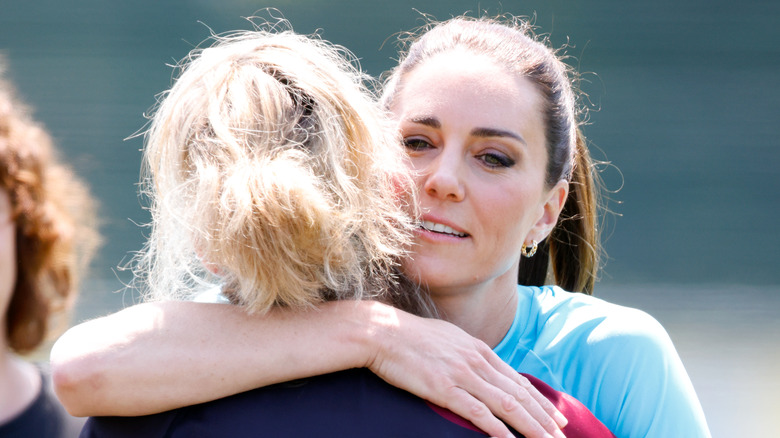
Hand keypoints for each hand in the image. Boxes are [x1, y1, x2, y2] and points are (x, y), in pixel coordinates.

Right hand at [363, 303, 566, 437]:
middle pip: (519, 394)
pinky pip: (478, 413)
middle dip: (544, 417)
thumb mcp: (447, 339)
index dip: (539, 401)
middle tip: (562, 435)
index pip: (517, 380)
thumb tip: (479, 365)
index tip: (556, 417)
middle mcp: (477, 361)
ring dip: (531, 426)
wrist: (381, 331)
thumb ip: (467, 354)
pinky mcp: (445, 388)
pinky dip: (498, 429)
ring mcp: (462, 374)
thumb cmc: (409, 337)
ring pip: (507, 404)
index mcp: (478, 349)